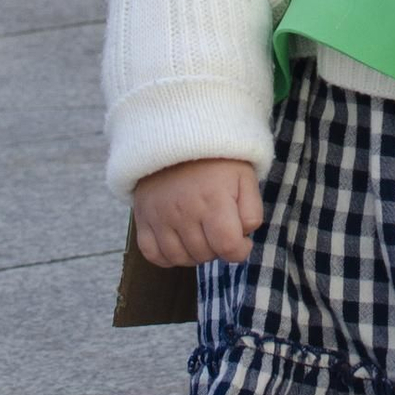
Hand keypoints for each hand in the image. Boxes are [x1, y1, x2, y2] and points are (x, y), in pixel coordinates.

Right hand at [133, 157, 263, 265]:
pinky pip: (152, 254)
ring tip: (201, 236)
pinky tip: (179, 243)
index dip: (240, 250)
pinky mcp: (142, 218)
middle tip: (219, 230)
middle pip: (204, 254)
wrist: (176, 135)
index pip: (228, 247)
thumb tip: (244, 236)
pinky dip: (167, 257)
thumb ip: (252, 210)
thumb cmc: (216, 159)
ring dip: (194, 254)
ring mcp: (160, 216)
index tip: (242, 241)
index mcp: (214, 199)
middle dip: (217, 248)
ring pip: (180, 259)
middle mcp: (184, 211)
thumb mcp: (245, 177)